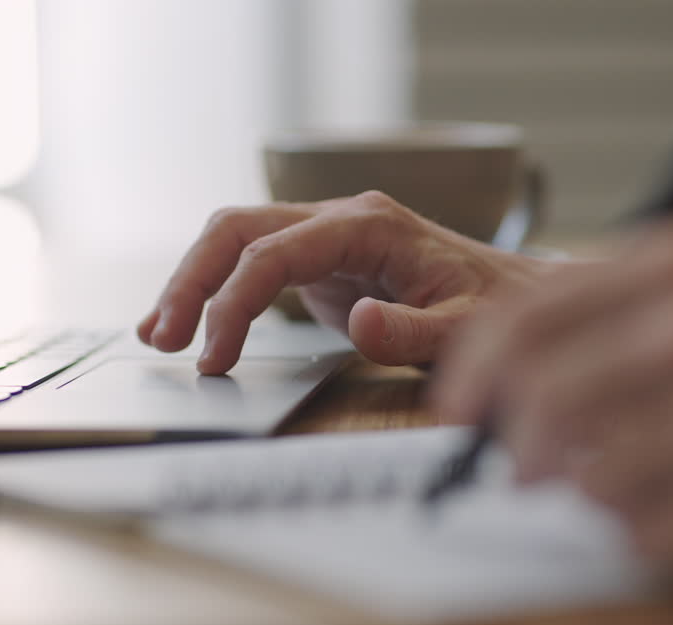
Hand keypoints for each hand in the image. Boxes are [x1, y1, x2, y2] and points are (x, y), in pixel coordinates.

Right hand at [137, 191, 544, 373]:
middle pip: (236, 228)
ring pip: (235, 238)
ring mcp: (324, 234)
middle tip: (162, 340)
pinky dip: (216, 288)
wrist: (514, 295)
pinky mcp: (319, 260)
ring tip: (157, 334)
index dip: (234, 303)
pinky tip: (191, 323)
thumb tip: (359, 323)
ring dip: (192, 280)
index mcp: (368, 225)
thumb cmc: (493, 309)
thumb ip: (414, 331)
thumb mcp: (466, 328)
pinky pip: (252, 261)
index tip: (214, 358)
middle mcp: (337, 217)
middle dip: (191, 281)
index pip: (275, 251)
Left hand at [434, 233, 672, 593]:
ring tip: (655, 483)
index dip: (473, 377)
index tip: (459, 414)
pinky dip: (651, 535)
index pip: (522, 321)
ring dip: (597, 494)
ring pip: (582, 478)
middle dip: (514, 448)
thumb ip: (620, 319)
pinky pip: (639, 534)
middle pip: (534, 401)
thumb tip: (499, 377)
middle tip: (519, 471)